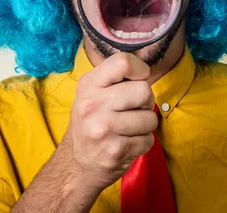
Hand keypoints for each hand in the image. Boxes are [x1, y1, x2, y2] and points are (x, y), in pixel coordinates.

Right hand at [60, 53, 157, 191]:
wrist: (76, 164)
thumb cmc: (90, 122)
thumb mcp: (91, 93)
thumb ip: (114, 78)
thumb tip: (146, 68)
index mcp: (88, 85)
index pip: (123, 62)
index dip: (139, 69)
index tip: (138, 79)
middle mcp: (94, 105)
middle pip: (144, 90)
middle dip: (146, 101)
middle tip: (134, 109)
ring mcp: (105, 129)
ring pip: (150, 118)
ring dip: (145, 124)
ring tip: (129, 128)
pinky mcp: (116, 151)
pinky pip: (149, 140)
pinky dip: (143, 142)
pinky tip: (127, 143)